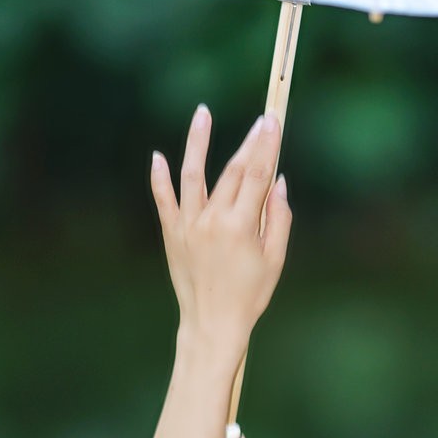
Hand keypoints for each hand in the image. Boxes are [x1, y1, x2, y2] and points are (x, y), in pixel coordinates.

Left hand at [150, 105, 291, 348]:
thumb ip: (279, 219)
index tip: (274, 122)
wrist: (212, 324)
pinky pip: (163, 199)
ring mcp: (188, 225)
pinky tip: (158, 155)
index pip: (256, 175)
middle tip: (261, 120)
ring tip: (203, 114)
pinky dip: (160, 177)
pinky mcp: (172, 233)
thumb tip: (279, 182)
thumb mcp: (275, 260)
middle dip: (248, 143)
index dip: (267, 146)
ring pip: (193, 174)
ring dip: (197, 141)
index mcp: (241, 227)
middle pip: (232, 171)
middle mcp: (212, 220)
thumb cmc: (250, 295)